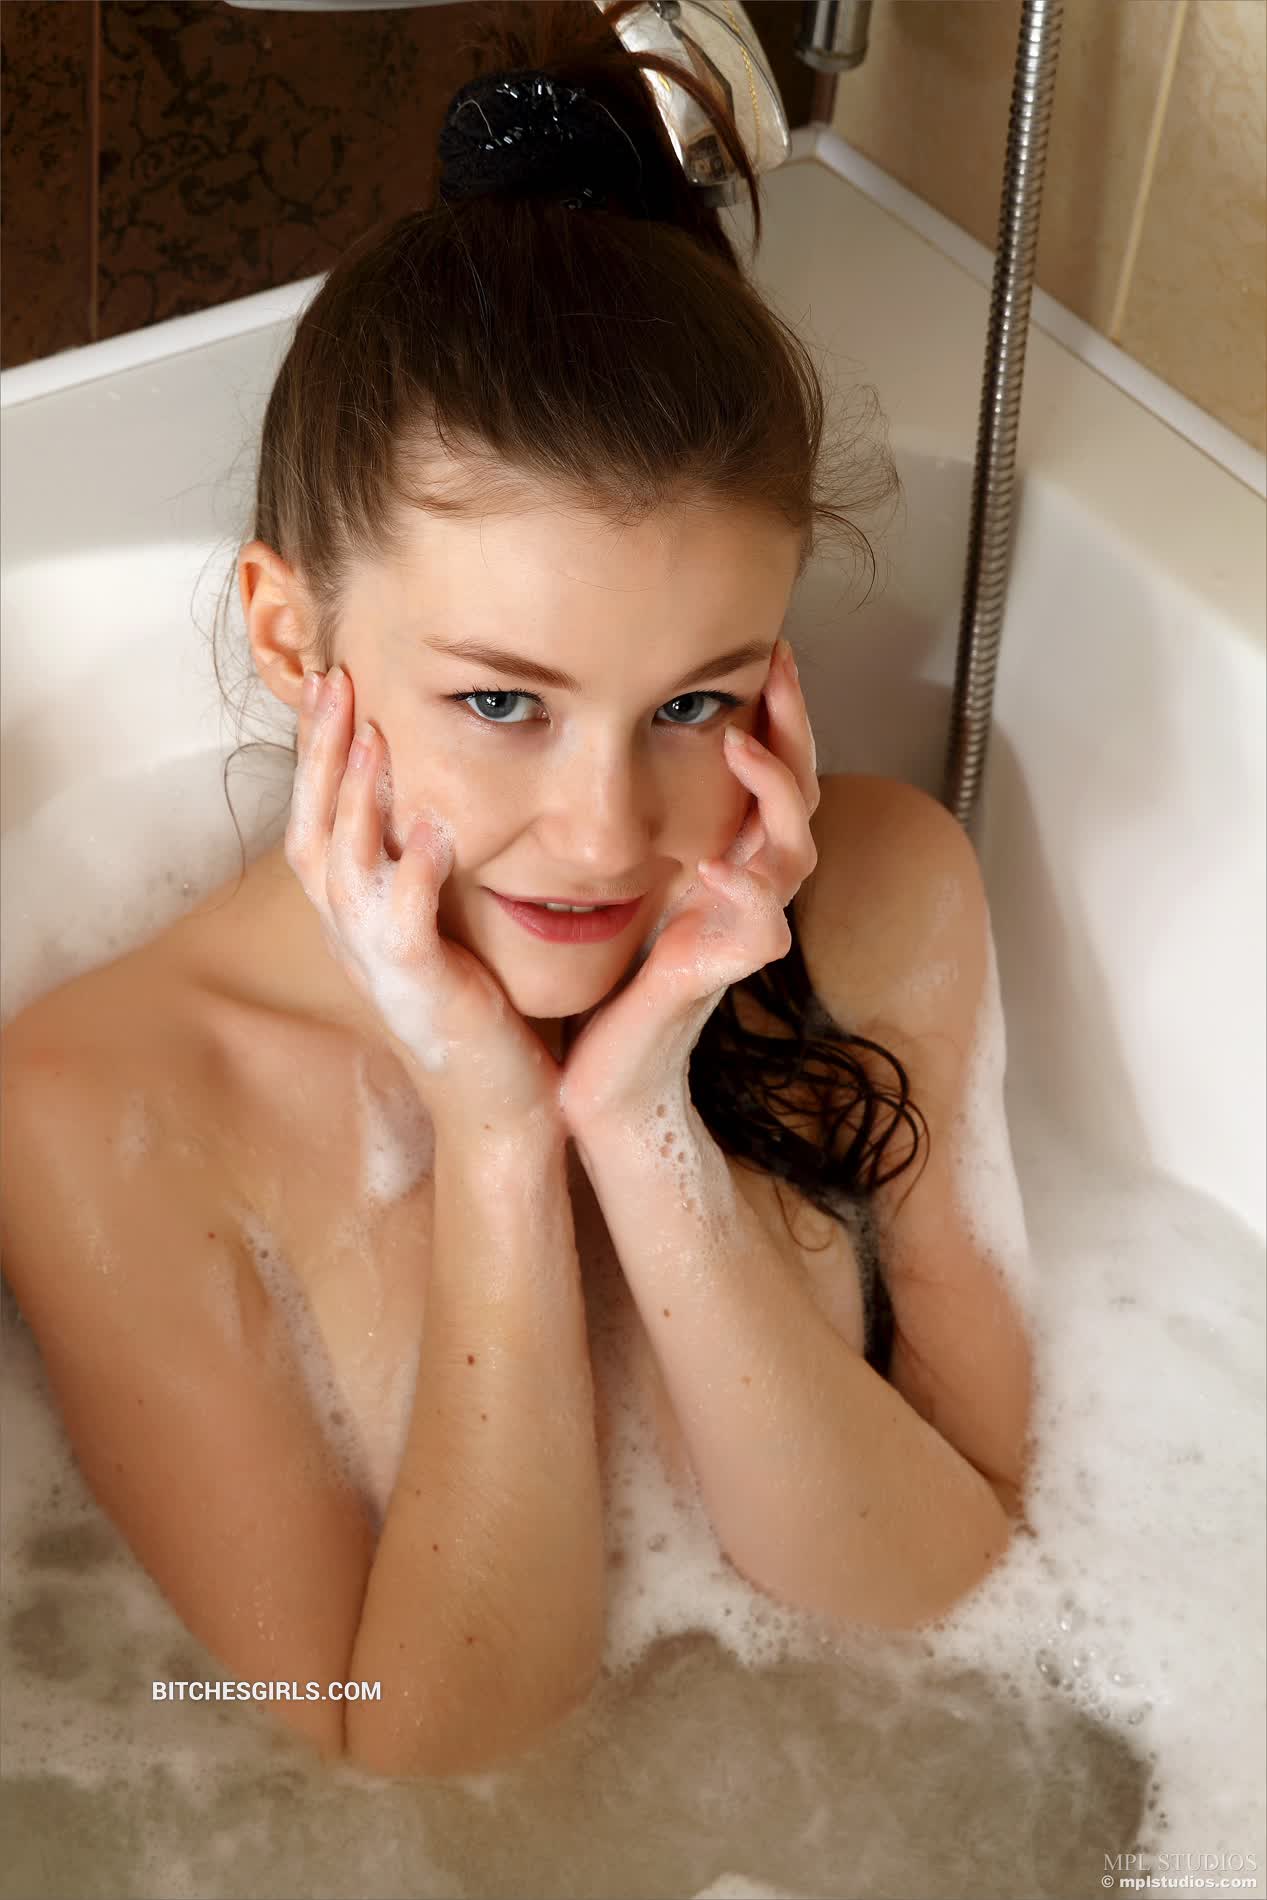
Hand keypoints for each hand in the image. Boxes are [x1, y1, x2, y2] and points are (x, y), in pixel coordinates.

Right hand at [285, 666, 562, 1135]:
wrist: (498, 1107)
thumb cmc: (482, 1018)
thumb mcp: (443, 933)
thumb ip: (426, 874)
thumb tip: (434, 804)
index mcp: (354, 920)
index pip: (316, 821)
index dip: (317, 754)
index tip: (332, 684)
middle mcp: (351, 937)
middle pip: (312, 829)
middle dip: (321, 753)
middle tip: (337, 680)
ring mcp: (378, 963)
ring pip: (344, 866)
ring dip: (355, 796)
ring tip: (374, 732)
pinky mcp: (420, 987)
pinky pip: (403, 921)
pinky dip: (412, 871)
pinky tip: (432, 826)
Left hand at [558, 639, 819, 1129]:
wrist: (605, 1076)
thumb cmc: (608, 982)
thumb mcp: (617, 882)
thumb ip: (625, 822)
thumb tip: (596, 737)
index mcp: (724, 862)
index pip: (773, 776)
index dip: (779, 715)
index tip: (769, 651)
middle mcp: (742, 892)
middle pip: (802, 799)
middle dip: (795, 731)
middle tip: (777, 672)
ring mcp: (736, 932)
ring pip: (796, 854)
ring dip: (776, 796)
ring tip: (743, 748)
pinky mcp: (716, 974)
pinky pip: (760, 931)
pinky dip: (746, 896)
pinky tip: (720, 866)